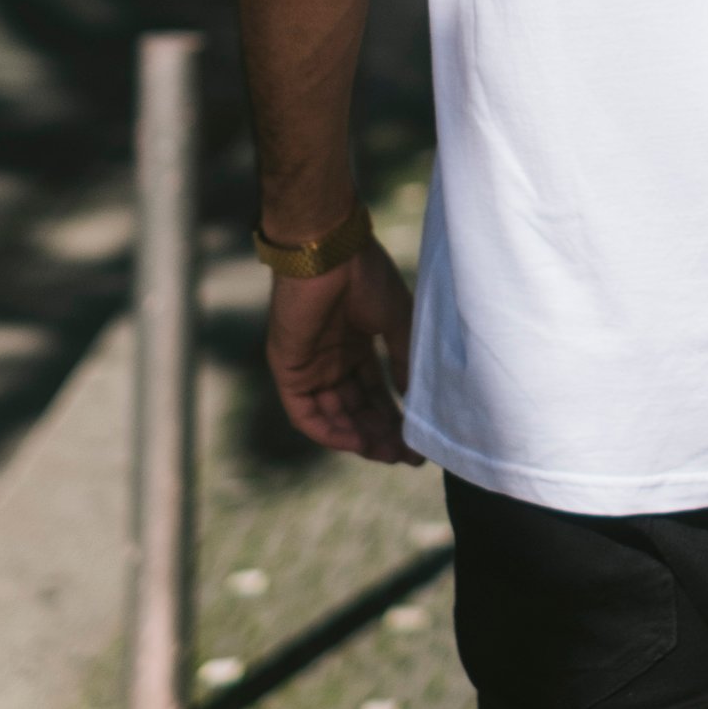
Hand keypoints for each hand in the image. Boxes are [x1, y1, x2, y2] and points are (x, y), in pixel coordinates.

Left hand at [265, 237, 420, 464]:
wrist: (328, 252)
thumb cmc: (365, 276)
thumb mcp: (397, 320)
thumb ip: (402, 360)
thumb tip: (414, 398)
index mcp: (356, 344)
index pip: (375, 392)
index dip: (395, 418)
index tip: (419, 441)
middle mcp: (332, 359)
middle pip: (357, 409)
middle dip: (382, 434)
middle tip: (408, 456)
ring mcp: (310, 366)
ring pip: (334, 415)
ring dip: (359, 438)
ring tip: (389, 454)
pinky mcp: (288, 370)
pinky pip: (305, 413)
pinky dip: (329, 432)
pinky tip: (356, 443)